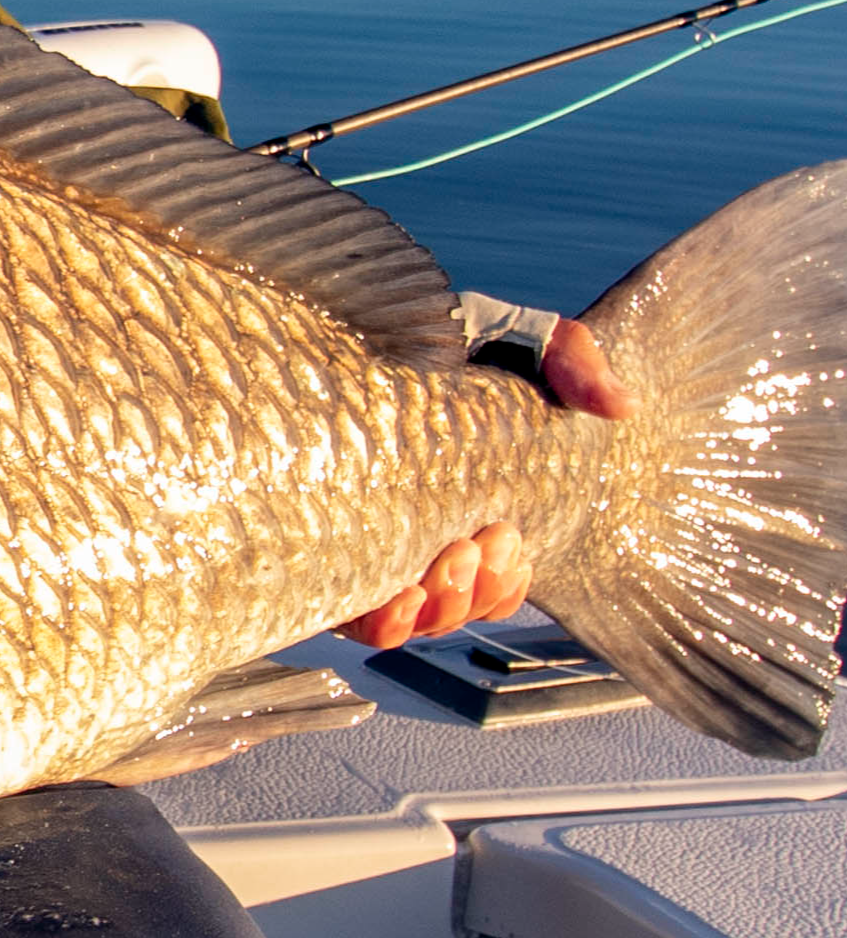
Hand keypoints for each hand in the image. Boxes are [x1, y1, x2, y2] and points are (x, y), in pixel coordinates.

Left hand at [335, 315, 631, 648]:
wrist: (366, 317)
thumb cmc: (442, 332)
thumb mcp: (516, 338)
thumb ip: (573, 364)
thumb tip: (621, 406)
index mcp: (464, 504)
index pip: (495, 579)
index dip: (504, 584)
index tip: (511, 541)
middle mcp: (416, 530)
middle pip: (456, 605)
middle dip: (475, 590)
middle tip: (477, 543)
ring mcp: (365, 537)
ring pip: (414, 617)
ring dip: (443, 605)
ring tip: (448, 557)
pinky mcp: (317, 539)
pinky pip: (350, 614)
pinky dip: (386, 620)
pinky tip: (402, 594)